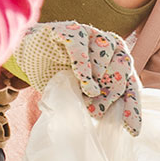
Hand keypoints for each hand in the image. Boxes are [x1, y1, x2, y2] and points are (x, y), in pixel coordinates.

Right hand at [12, 22, 141, 135]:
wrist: (27, 55)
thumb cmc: (58, 74)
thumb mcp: (80, 93)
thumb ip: (96, 101)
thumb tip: (104, 116)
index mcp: (120, 62)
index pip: (131, 87)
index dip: (132, 109)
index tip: (132, 132)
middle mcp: (112, 45)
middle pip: (122, 71)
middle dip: (111, 95)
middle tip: (96, 112)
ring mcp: (93, 33)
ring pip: (105, 56)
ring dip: (98, 79)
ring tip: (87, 93)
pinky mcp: (72, 29)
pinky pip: (81, 47)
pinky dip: (83, 66)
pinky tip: (82, 81)